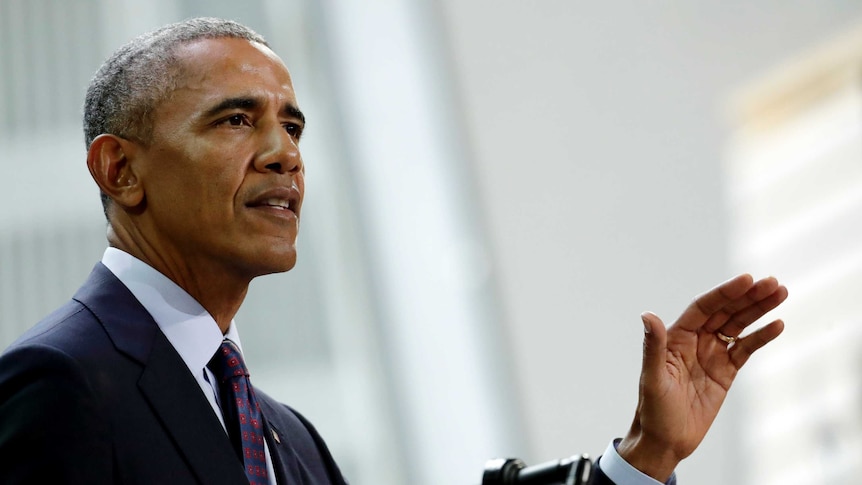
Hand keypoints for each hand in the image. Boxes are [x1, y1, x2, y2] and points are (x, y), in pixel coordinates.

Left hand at [617, 274, 786, 481]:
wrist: (665, 440)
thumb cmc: (652, 410)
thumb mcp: (653, 378)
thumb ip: (654, 346)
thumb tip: (648, 315)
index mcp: (676, 337)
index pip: (704, 307)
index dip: (725, 293)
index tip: (747, 279)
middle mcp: (695, 341)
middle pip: (725, 311)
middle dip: (748, 296)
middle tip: (773, 282)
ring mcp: (712, 355)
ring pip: (738, 325)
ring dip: (759, 310)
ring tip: (781, 292)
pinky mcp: (725, 372)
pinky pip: (746, 349)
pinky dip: (761, 336)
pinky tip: (777, 324)